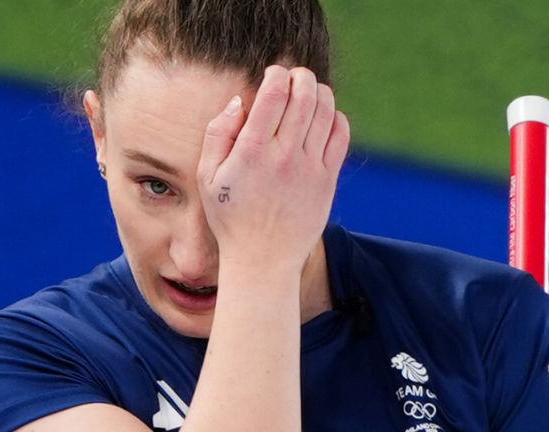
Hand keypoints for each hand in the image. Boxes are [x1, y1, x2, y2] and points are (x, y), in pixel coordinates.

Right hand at [197, 65, 349, 269]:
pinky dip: (337, 117)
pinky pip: (341, 136)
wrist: (263, 260)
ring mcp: (310, 168)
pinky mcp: (327, 180)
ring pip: (326, 111)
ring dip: (320, 92)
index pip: (274, 93)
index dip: (277, 74)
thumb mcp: (207, 177)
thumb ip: (217, 134)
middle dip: (301, 76)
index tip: (273, 74)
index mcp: (252, 151)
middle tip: (295, 77)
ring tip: (310, 92)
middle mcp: (284, 155)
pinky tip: (325, 117)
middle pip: (304, 95)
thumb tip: (238, 101)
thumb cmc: (231, 217)